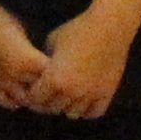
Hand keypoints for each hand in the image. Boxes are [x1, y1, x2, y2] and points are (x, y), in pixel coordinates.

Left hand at [29, 0, 136, 120]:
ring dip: (66, 106)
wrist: (109, 26)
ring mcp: (90, 94)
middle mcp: (71, 91)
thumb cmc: (78, 29)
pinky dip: (86, 109)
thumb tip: (39, 71)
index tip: (34, 90)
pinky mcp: (106, 93)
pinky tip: (83, 99)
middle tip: (48, 94)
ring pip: (72, 113)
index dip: (31, 95)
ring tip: (65, 96)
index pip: (35, 99)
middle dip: (47, 102)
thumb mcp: (52, 41)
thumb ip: (43, 60)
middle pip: (53, 108)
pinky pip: (93, 112)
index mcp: (54, 78)